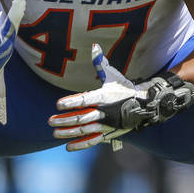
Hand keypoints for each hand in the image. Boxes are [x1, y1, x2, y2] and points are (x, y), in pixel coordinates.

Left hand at [49, 44, 193, 150]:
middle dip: (64, 120)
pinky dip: (81, 144)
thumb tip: (94, 46)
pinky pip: (93, 140)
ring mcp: (107, 124)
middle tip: (50, 120)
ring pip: (85, 131)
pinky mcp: (109, 133)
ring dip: (69, 132)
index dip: (71, 102)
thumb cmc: (124, 88)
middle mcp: (105, 112)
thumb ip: (100, 63)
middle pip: (82, 118)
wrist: (143, 104)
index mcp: (104, 97)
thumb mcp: (112, 75)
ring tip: (55, 133)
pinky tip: (68, 146)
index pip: (85, 100)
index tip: (58, 104)